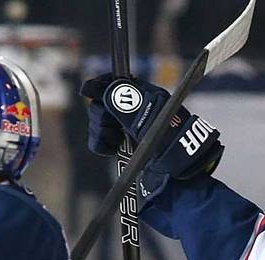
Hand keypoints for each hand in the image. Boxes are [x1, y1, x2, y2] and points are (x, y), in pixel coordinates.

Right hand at [80, 73, 222, 194]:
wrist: (176, 170)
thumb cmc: (171, 142)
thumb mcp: (149, 120)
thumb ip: (127, 106)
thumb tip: (106, 91)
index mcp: (143, 96)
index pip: (116, 83)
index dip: (100, 85)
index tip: (87, 90)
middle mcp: (132, 110)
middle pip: (101, 103)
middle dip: (101, 115)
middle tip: (111, 126)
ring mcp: (124, 128)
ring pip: (97, 122)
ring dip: (101, 131)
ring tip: (116, 141)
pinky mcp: (119, 146)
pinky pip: (98, 140)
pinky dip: (100, 144)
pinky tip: (112, 149)